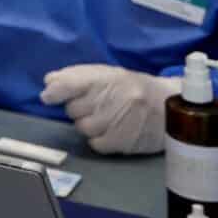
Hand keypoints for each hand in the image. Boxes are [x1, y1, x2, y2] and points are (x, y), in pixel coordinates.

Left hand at [40, 65, 181, 154]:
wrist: (170, 104)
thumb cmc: (133, 87)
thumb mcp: (107, 74)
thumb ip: (76, 76)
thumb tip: (48, 83)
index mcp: (108, 78)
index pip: (72, 84)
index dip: (57, 91)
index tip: (47, 96)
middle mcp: (114, 99)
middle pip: (73, 109)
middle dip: (78, 108)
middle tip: (96, 105)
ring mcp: (119, 122)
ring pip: (82, 128)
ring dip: (88, 124)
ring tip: (106, 118)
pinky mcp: (124, 142)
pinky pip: (95, 144)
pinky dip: (98, 139)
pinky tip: (111, 130)